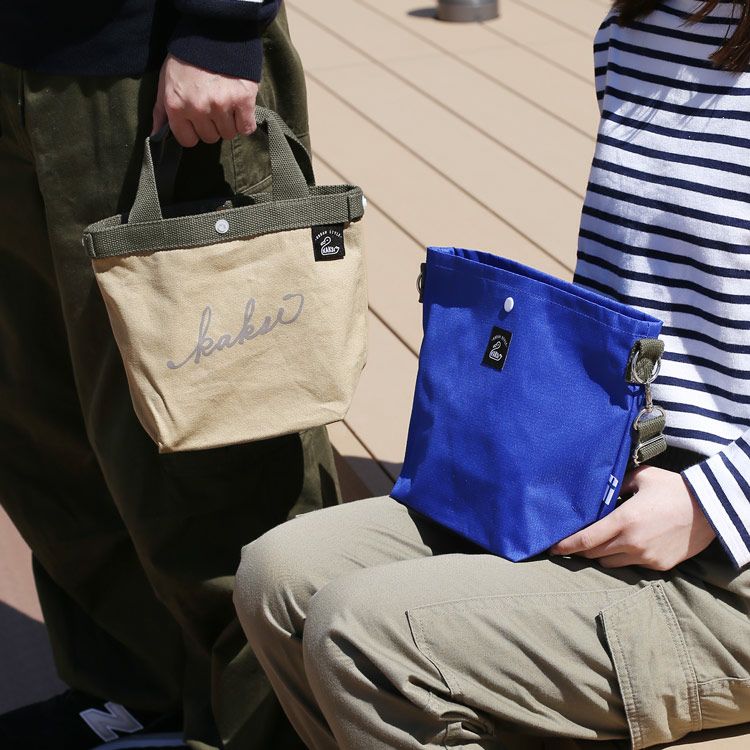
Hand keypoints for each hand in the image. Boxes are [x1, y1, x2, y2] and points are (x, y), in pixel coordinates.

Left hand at [152, 54, 258, 146]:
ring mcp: (221, 105)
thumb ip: (161, 110)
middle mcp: (198, 108)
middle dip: (212, 126)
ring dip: (229, 123)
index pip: (188, 140)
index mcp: (177, 106)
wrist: (213, 34)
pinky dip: (245, 121)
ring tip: (227, 104)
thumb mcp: (166, 81)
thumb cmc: (186, 59)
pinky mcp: (242, 100)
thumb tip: (156, 134)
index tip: (197, 121)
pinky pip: (246, 127)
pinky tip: (240, 109)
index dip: (193, 132)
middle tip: (213, 107)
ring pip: (228, 134)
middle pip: (210, 138)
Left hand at [550, 465, 715, 570]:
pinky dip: (622, 557)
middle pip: (593, 554)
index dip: (565, 546)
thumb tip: (597, 491)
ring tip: (598, 542)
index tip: (552, 548)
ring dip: (600, 554)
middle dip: (580, 550)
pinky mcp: (658, 566)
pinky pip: (631, 566)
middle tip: (571, 543)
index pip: (585, 540)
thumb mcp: (640, 478)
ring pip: (610, 563)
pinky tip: (624, 544)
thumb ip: (614, 485)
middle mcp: (632, 543)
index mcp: (624, 521)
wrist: (711, 509)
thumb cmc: (673, 488)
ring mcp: (646, 557)